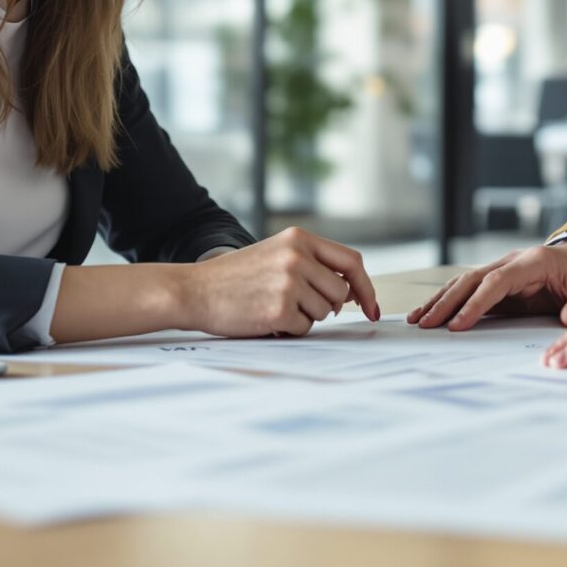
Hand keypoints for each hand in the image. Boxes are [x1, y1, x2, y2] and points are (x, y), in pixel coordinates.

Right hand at [176, 227, 379, 336]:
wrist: (194, 290)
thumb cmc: (236, 277)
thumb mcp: (276, 254)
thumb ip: (313, 264)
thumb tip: (352, 293)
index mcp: (299, 239)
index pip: (352, 261)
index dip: (367, 287)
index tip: (373, 307)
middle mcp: (298, 256)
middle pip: (341, 293)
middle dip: (329, 306)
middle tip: (299, 305)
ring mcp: (290, 282)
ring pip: (325, 313)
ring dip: (306, 317)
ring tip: (274, 305)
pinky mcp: (280, 308)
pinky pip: (304, 328)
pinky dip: (289, 328)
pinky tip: (265, 316)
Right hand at [408, 240, 566, 329]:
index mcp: (533, 261)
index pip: (497, 281)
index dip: (477, 303)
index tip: (458, 325)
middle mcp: (511, 261)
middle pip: (472, 279)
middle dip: (447, 302)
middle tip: (427, 324)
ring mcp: (501, 269)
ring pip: (464, 282)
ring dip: (440, 300)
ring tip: (418, 321)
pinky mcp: (497, 282)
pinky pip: (468, 290)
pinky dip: (447, 300)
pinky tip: (428, 313)